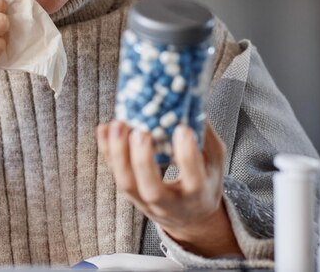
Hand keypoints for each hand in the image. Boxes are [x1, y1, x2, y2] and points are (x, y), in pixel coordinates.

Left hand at [96, 121, 242, 257]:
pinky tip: (104, 129)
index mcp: (198, 196)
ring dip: (118, 154)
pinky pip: (114, 172)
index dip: (187, 156)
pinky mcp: (128, 192)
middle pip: (152, 189)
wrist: (188, 217)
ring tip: (118, 125)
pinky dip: (107, 150)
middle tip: (140, 133)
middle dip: (143, 161)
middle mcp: (169, 203)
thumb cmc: (204, 182)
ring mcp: (144, 201)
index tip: (182, 129)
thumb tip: (191, 103)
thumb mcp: (214, 163)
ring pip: (126, 183)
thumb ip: (205, 137)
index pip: (193, 180)